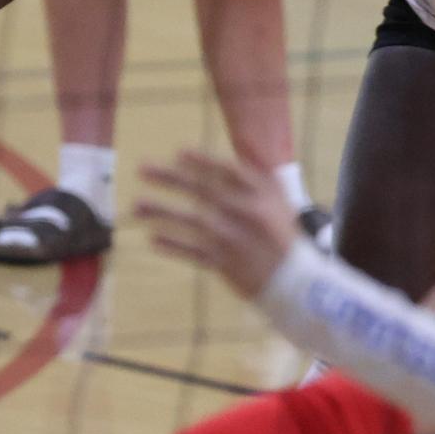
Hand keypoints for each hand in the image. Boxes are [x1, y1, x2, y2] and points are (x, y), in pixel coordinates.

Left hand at [136, 149, 300, 299]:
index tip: (178, 153)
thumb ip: (256, 179)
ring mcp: (235, 240)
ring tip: (137, 206)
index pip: (227, 171)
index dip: (202, 162)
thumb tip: (231, 157)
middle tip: (143, 169)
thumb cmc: (284, 237)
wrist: (297, 280)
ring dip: (162, 212)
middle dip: (170, 178)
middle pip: (203, 191)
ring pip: (192, 222)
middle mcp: (246, 214)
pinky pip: (193, 253)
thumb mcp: (279, 202)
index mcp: (261, 196)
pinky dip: (173, 245)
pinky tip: (154, 237)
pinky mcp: (226, 264)